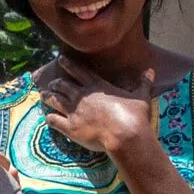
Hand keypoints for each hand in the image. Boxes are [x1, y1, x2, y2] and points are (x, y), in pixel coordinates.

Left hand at [37, 55, 154, 155]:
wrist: (125, 134)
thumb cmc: (134, 115)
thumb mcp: (141, 96)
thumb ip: (143, 83)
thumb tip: (151, 72)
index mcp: (97, 86)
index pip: (79, 71)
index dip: (68, 64)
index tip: (60, 58)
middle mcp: (82, 96)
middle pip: (62, 85)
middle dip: (55, 83)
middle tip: (51, 83)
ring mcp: (74, 111)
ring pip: (55, 99)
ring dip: (48, 96)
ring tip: (43, 94)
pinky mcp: (70, 127)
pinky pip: (54, 120)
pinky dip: (50, 118)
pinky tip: (47, 118)